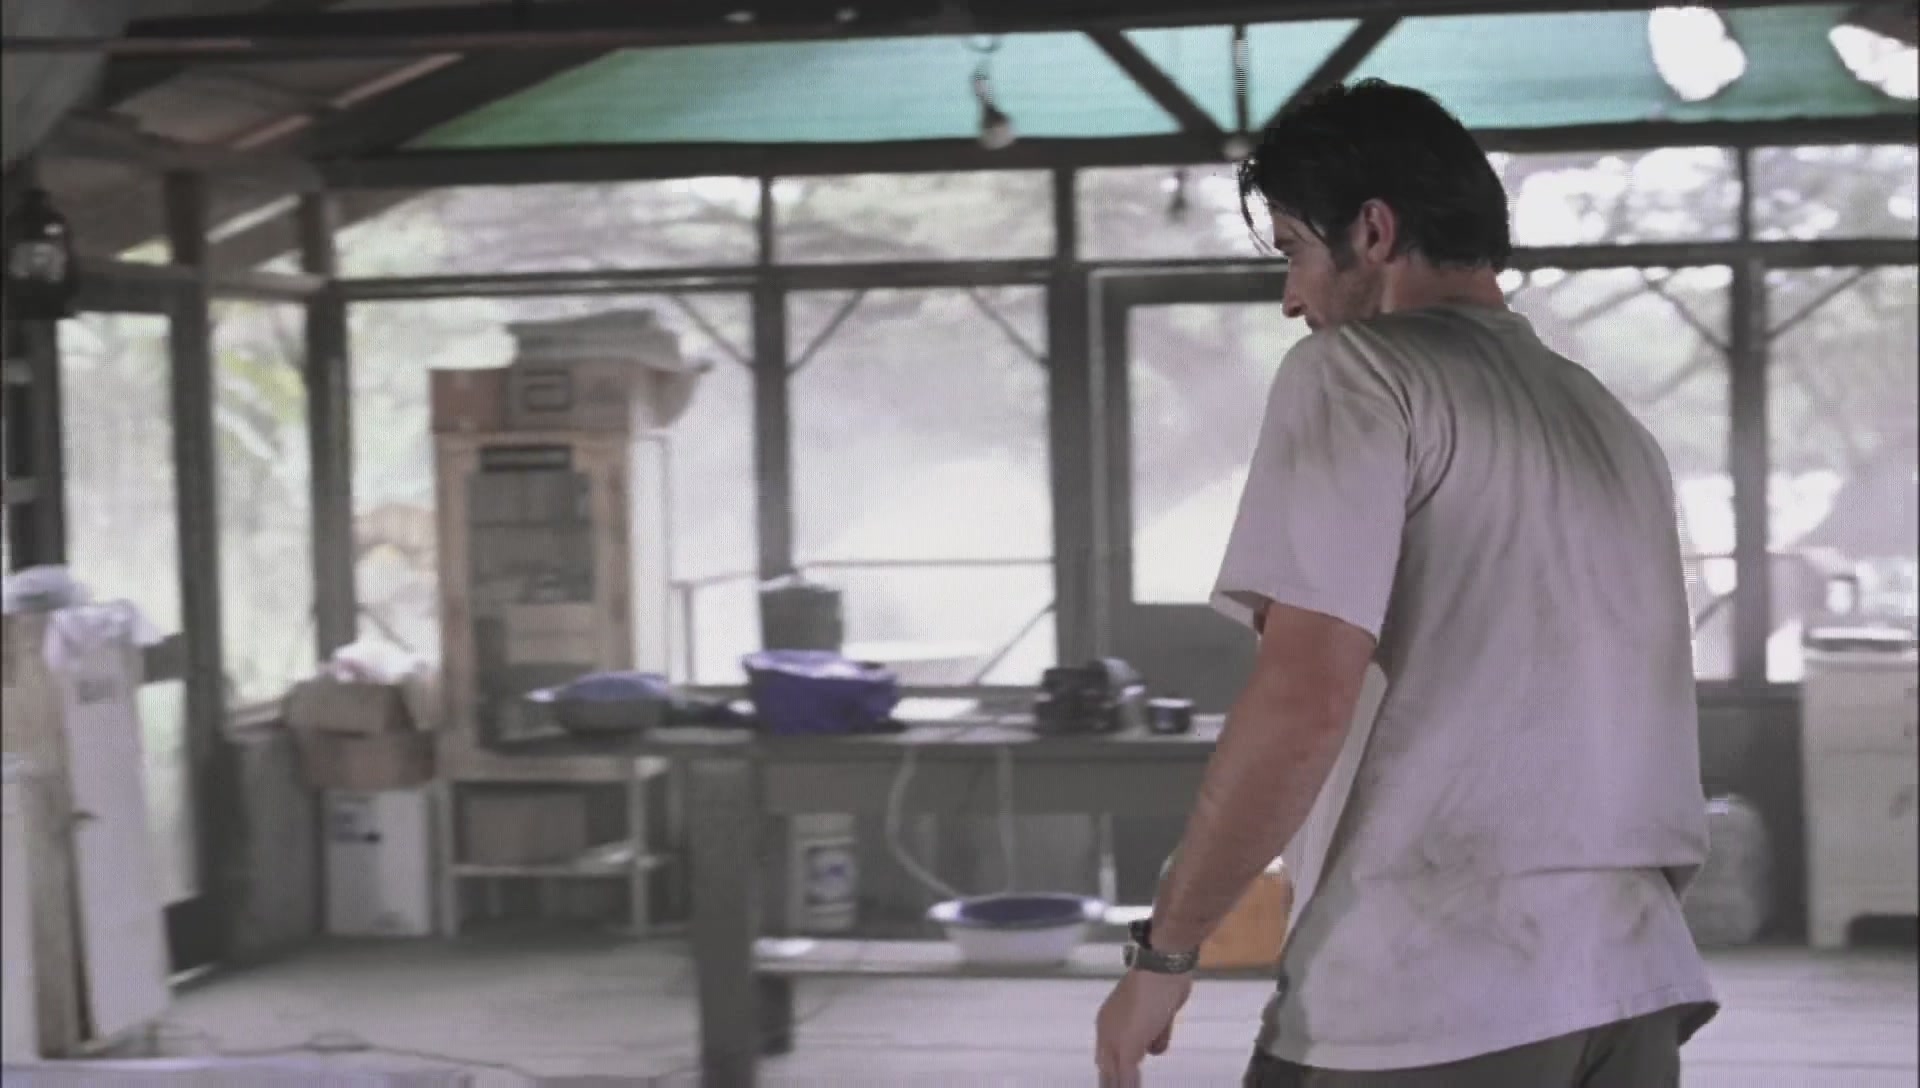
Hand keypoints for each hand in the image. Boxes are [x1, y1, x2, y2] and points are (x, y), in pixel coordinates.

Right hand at [1095, 969, 1192, 1086]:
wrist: (1165, 971)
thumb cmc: (1142, 1007)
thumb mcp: (1129, 1044)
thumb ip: (1123, 1071)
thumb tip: (1123, 1087)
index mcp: (1105, 1033)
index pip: (1105, 1068)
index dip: (1109, 1084)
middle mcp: (1118, 1027)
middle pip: (1119, 1060)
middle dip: (1123, 1077)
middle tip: (1128, 1085)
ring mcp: (1140, 1020)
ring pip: (1139, 1049)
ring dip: (1140, 1060)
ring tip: (1137, 1074)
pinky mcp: (1160, 1015)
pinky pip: (1158, 1037)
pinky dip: (1159, 1043)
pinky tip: (1159, 1045)